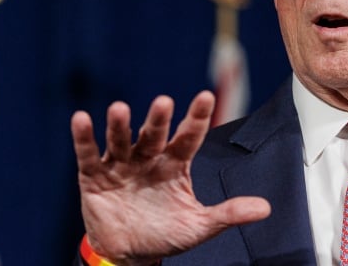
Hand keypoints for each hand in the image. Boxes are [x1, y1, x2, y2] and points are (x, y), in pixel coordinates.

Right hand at [71, 91, 270, 265]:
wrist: (129, 253)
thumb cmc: (166, 233)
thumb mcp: (199, 226)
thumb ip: (229, 213)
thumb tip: (265, 208)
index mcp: (175, 164)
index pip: (189, 137)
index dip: (196, 118)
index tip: (206, 97)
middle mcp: (149, 158)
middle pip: (155, 135)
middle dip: (158, 120)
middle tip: (164, 102)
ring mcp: (121, 164)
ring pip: (122, 140)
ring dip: (120, 125)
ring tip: (119, 108)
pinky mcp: (95, 176)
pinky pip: (89, 155)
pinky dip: (84, 138)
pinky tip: (82, 119)